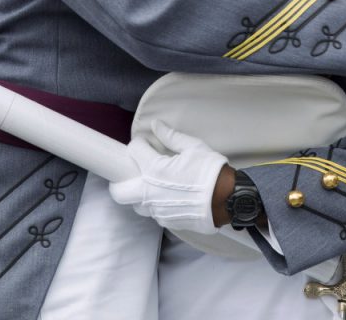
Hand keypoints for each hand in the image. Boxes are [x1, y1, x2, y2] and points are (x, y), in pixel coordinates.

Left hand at [108, 121, 228, 234]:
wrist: (227, 199)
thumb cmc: (211, 170)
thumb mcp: (193, 147)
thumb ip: (171, 137)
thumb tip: (156, 125)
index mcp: (154, 169)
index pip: (133, 151)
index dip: (140, 144)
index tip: (146, 143)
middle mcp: (149, 192)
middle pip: (118, 191)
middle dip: (119, 179)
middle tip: (130, 171)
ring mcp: (156, 209)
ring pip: (134, 204)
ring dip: (137, 193)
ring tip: (149, 184)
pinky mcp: (165, 220)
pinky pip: (151, 212)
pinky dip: (153, 204)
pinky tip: (165, 196)